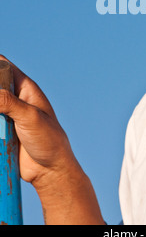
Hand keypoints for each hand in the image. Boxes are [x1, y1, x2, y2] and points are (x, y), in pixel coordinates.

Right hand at [0, 55, 103, 223]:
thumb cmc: (49, 139)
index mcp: (25, 88)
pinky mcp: (1, 131)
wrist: (49, 169)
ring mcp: (7, 115)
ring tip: (4, 126)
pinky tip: (0, 132)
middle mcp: (14, 99)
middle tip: (1, 114)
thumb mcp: (30, 117)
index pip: (4, 66)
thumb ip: (9, 103)